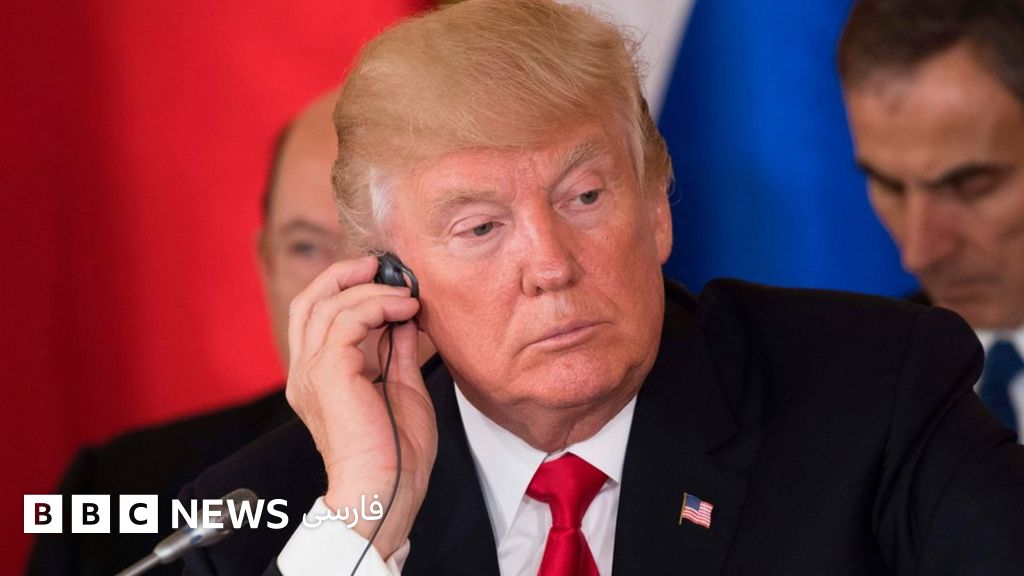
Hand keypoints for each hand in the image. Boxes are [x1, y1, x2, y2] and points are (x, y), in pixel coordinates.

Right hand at [286, 255, 436, 559]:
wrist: (387, 491)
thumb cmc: (396, 455)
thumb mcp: (402, 388)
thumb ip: (397, 351)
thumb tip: (404, 318)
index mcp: (317, 377)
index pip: (316, 315)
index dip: (346, 288)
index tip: (386, 280)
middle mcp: (305, 371)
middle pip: (310, 300)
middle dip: (345, 274)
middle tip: (382, 265)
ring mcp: (311, 372)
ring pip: (328, 304)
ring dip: (371, 290)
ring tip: (406, 292)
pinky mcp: (328, 373)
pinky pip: (347, 320)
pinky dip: (378, 306)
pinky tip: (406, 310)